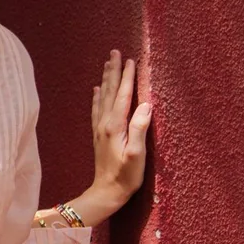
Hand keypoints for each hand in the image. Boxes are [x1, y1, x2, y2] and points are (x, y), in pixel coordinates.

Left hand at [91, 49, 151, 202]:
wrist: (106, 191)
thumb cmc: (126, 175)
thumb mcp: (137, 154)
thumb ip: (139, 129)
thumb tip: (146, 105)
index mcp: (116, 125)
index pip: (124, 95)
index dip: (129, 77)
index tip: (131, 60)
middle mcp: (105, 123)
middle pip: (111, 91)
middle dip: (114, 70)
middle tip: (114, 52)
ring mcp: (100, 128)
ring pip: (103, 97)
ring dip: (106, 79)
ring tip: (107, 63)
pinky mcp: (99, 134)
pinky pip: (97, 109)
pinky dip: (97, 97)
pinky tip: (97, 90)